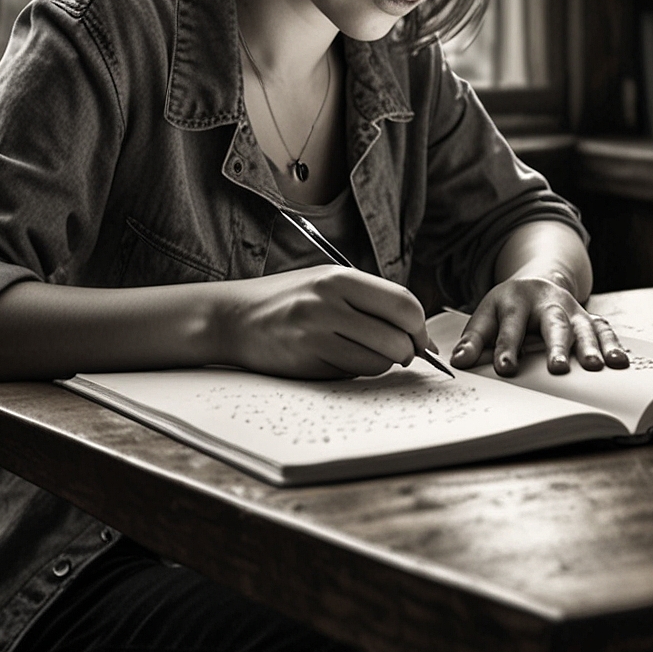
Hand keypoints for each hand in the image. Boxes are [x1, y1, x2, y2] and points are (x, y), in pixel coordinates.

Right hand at [214, 266, 432, 378]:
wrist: (233, 317)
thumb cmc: (287, 300)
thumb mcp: (327, 282)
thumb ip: (371, 300)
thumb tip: (418, 334)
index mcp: (339, 278)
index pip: (403, 303)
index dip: (419, 326)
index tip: (419, 338)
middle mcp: (328, 303)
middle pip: (397, 337)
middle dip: (407, 351)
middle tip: (401, 353)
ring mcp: (315, 333)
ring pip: (378, 361)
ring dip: (381, 363)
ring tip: (364, 352)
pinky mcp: (306, 361)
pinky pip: (352, 373)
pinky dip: (356, 370)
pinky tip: (338, 358)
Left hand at [451, 269, 628, 376]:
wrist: (538, 281)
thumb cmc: (509, 306)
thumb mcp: (487, 314)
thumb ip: (474, 338)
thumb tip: (459, 362)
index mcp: (516, 299)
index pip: (510, 326)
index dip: (507, 347)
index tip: (505, 368)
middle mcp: (548, 302)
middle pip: (553, 322)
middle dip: (556, 346)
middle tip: (557, 368)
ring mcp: (571, 309)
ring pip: (583, 325)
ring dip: (590, 346)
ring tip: (595, 367)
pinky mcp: (588, 317)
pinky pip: (603, 329)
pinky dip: (613, 344)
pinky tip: (620, 362)